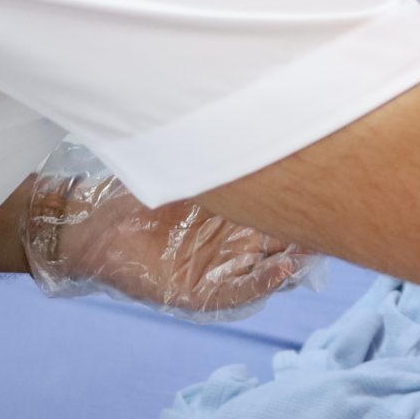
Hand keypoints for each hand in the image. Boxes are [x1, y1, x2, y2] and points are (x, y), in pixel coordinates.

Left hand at [26, 144, 312, 320]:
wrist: (83, 226)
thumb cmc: (130, 192)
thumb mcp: (182, 165)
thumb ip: (218, 155)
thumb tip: (261, 123)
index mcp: (235, 214)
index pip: (283, 211)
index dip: (306, 202)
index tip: (332, 185)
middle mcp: (233, 243)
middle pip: (288, 240)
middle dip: (312, 230)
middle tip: (336, 214)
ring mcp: (219, 270)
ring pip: (273, 267)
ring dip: (299, 258)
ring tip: (318, 241)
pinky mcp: (199, 295)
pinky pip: (242, 293)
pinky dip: (266, 282)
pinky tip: (286, 266)